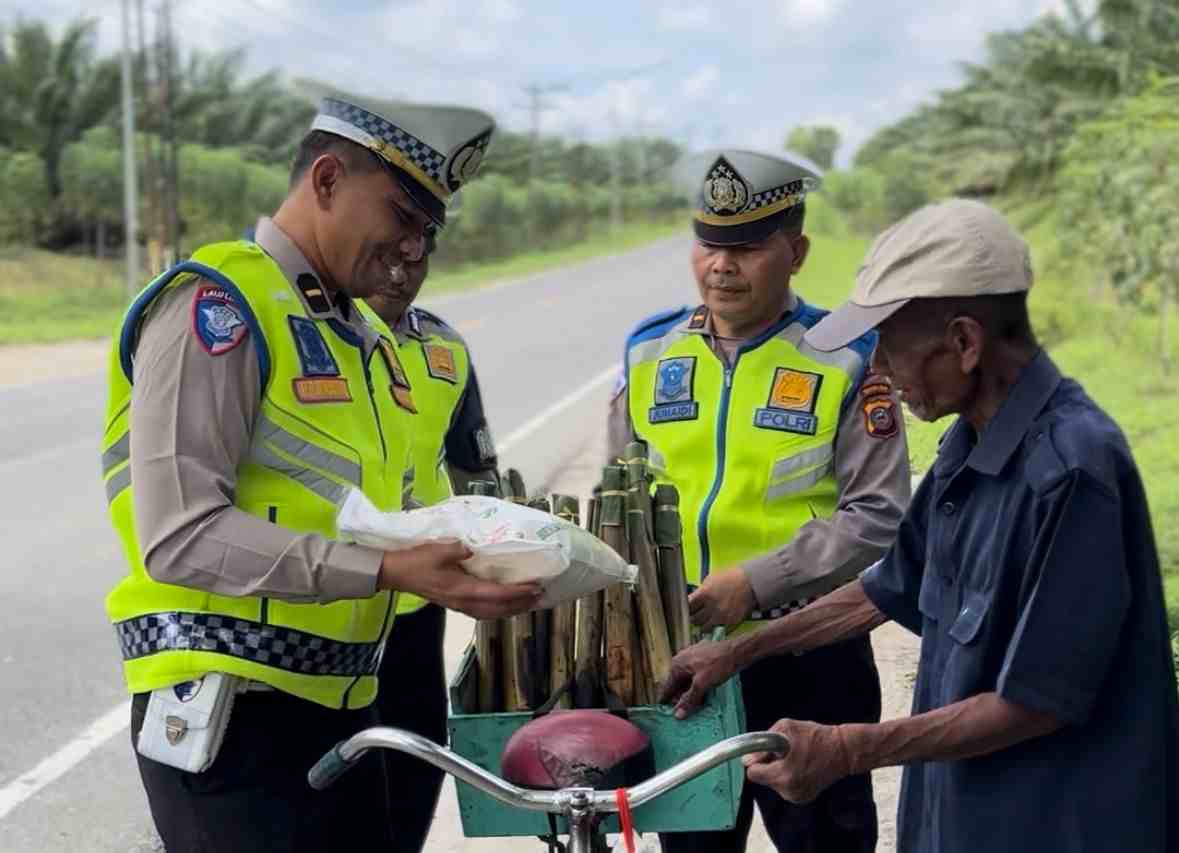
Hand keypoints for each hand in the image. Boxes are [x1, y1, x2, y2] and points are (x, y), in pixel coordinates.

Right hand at [379, 542, 541, 618]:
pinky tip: (505, 605)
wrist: (395, 573)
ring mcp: (459, 605)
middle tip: (541, 596)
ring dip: (511, 609)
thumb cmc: (417, 560)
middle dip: (520, 604)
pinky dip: (498, 610)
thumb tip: (476, 547)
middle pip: (498, 609)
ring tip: (529, 603)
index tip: (536, 586)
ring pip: (491, 613)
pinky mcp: (455, 604)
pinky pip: (483, 612)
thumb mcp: (439, 549)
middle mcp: (463, 602)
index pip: (496, 594)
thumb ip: (459, 549)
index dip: (517, 592)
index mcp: (461, 589)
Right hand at [657, 638, 738, 718]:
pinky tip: (702, 691)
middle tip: (683, 711)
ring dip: (688, 690)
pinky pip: (694, 673)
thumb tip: (677, 714)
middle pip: (677, 682)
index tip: (665, 711)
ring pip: (687, 677)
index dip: (666, 700)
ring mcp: (692, 656)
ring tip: (694, 703)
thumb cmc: (718, 666)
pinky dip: (696, 683)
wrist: (737, 651)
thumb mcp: (702, 685)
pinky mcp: (702, 656)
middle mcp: (681, 658)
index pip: (667, 686)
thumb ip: (689, 699)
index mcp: (677, 664)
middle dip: (679, 696)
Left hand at [688, 569, 755, 629]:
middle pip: (694, 619)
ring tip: (703, 621)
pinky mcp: (730, 622)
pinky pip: (716, 630)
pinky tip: (713, 624)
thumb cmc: (729, 578)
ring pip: (703, 628)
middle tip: (694, 616)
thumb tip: (690, 600)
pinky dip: (713, 629)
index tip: (686, 609)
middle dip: (693, 617)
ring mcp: (721, 616)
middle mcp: (711, 606)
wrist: (749, 582)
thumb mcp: (710, 580)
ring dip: (702, 625)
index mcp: (704, 594)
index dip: (685, 609)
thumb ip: (699, 591)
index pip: (687, 607)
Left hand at [743, 719, 854, 803]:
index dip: (756, 760)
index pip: (753, 774)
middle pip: (763, 779)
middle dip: (768, 765)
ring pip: (773, 782)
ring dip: (778, 771)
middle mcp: (789, 791)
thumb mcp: (786, 729)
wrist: (844, 751)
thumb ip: (763, 743)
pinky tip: (801, 766)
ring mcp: (797, 797)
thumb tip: (747, 759)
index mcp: (783, 775)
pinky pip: (784, 786)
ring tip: (795, 758)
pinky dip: (787, 777)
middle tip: (785, 752)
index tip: (765, 752)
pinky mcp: (803, 798)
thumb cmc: (816, 736)